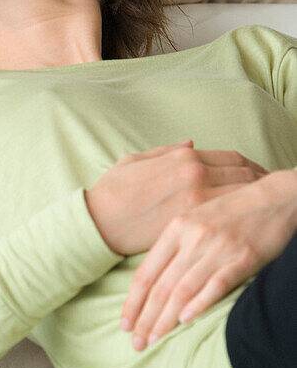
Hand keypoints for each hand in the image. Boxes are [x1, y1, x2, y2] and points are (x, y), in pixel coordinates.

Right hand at [85, 141, 266, 255]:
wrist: (99, 221)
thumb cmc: (112, 192)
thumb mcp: (135, 161)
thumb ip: (166, 151)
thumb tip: (191, 144)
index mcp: (184, 158)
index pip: (234, 158)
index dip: (251, 166)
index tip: (259, 174)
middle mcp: (197, 175)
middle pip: (246, 175)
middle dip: (261, 181)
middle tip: (270, 191)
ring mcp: (199, 200)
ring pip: (244, 195)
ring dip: (257, 200)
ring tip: (263, 207)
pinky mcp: (197, 223)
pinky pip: (231, 216)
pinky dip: (242, 216)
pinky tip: (245, 222)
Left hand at [121, 169, 296, 350]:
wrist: (275, 197)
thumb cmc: (233, 211)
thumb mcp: (195, 220)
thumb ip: (175, 246)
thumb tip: (154, 280)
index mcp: (176, 228)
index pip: (146, 273)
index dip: (133, 301)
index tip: (124, 323)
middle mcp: (192, 238)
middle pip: (161, 286)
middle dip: (145, 318)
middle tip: (135, 343)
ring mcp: (217, 247)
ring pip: (182, 290)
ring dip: (165, 319)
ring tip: (154, 340)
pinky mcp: (243, 257)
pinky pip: (216, 284)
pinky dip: (199, 303)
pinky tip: (185, 321)